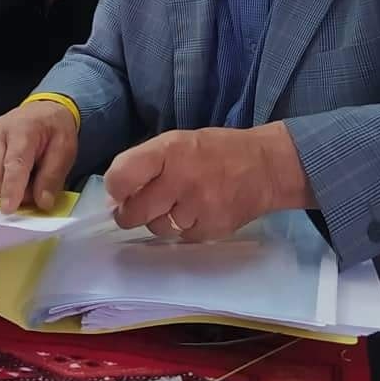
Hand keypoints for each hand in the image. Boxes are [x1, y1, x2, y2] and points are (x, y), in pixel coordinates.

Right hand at [0, 101, 77, 213]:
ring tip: (21, 182)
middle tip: (33, 190)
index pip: (13, 164)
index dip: (11, 188)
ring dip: (0, 190)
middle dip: (12, 192)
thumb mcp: (65, 150)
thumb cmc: (53, 129)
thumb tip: (42, 202)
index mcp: (22, 130)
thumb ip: (53, 177)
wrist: (42, 111)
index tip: (8, 208)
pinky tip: (7, 178)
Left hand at [104, 122, 312, 241]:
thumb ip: (145, 164)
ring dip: (161, 221)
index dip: (115, 189)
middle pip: (134, 212)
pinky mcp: (212, 229)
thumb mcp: (177, 142)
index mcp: (169, 151)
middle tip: (139, 208)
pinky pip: (182, 238)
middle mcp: (180, 178)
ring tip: (179, 204)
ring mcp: (198, 206)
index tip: (120, 192)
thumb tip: (114, 198)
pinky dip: (186, 229)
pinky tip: (199, 212)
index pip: (121, 177)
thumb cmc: (215, 151)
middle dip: (130, 213)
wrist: (265, 167)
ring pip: (157, 228)